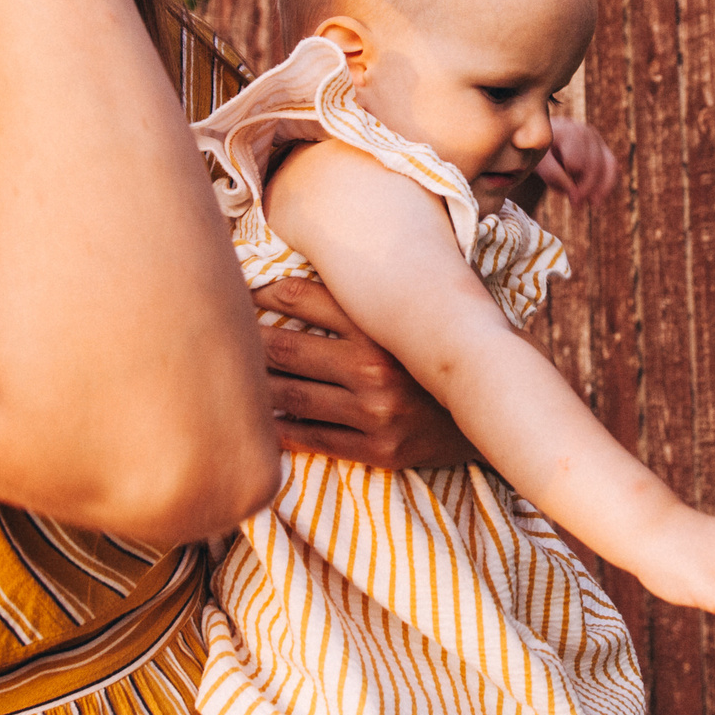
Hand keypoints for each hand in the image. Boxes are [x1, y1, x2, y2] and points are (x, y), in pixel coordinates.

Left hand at [254, 278, 480, 469]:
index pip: (303, 297)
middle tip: (222, 333)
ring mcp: (375, 414)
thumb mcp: (410, 314)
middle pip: (286, 347)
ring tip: (234, 376)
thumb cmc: (439, 356)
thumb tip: (309, 263)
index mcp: (382, 325)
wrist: (492, 411)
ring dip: (256, 385)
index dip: (263, 293)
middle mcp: (376, 368)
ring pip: (291, 395)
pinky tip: (260, 422)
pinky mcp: (377, 451)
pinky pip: (311, 438)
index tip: (242, 292)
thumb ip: (366, 292)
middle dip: (248, 339)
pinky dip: (280, 430)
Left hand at [537, 117, 617, 206]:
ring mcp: (596, 139)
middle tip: (575, 204)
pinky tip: (599, 198)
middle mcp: (584, 131)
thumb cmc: (539, 154)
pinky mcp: (603, 149)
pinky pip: (613, 167)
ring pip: (608, 165)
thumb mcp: (539, 163)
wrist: (544, 144)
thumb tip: (576, 196)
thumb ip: (553, 176)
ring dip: (602, 188)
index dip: (569, 179)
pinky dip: (609, 184)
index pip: (575, 161)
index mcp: (565, 130)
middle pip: (594, 164)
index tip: (560, 189)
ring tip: (593, 204)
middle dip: (586, 187)